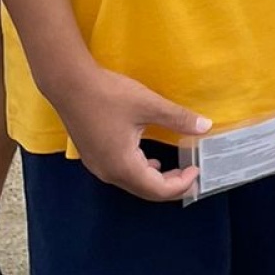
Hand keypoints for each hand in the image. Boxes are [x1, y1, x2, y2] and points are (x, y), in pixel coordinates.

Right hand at [57, 65, 209, 201]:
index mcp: (123, 166)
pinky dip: (140, 170)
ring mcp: (97, 166)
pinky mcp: (92, 156)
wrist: (69, 83)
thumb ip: (178, 119)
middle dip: (170, 186)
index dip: (181, 184)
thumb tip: (206, 126)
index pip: (157, 190)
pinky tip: (149, 158)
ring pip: (132, 183)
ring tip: (175, 167)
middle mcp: (108, 173)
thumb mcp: (148, 105)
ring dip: (155, 179)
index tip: (196, 169)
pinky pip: (121, 173)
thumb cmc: (109, 94)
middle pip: (145, 191)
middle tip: (190, 172)